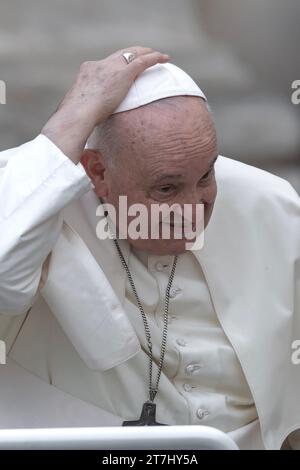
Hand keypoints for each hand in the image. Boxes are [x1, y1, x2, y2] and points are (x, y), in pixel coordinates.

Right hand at [41, 46, 169, 162]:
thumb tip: (90, 122)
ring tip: (158, 55)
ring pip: (133, 54)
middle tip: (144, 53)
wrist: (78, 114)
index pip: (105, 64)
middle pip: (120, 54)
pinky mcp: (123, 73)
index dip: (116, 63)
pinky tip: (164, 59)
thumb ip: (88, 109)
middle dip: (132, 53)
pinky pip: (142, 61)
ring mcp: (111, 67)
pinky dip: (154, 58)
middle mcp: (100, 65)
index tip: (122, 67)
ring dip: (146, 53)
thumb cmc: (76, 118)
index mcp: (88, 71)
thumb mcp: (82, 109)